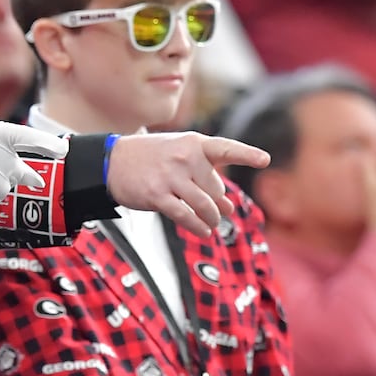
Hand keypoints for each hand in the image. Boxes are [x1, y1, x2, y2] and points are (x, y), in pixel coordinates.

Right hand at [107, 132, 268, 237]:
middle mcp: (184, 158)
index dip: (246, 154)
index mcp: (192, 143)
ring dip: (212, 219)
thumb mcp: (176, 151)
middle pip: (215, 189)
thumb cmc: (148, 157)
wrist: (110, 161)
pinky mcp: (157, 195)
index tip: (265, 160)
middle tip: (222, 212)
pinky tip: (202, 232)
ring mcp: (170, 177)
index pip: (224, 149)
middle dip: (219, 203)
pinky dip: (198, 227)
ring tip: (213, 225)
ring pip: (204, 205)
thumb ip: (203, 172)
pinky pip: (186, 216)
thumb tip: (227, 205)